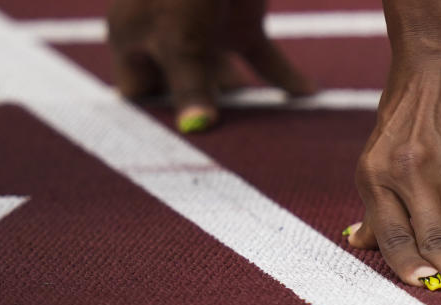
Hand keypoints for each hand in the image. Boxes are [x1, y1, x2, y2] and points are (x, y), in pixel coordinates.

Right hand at [107, 0, 315, 132]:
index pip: (138, 93)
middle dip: (203, 113)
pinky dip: (283, 76)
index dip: (156, 118)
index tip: (180, 146)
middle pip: (182, 88)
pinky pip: (261, 56)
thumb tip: (195, 130)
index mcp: (133, 37)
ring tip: (262, 135)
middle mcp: (166, 35)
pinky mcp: (241, 18)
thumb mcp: (182, 37)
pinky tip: (306, 95)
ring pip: (223, 76)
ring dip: (244, 101)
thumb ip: (190, 85)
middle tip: (227, 151)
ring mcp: (204, 27)